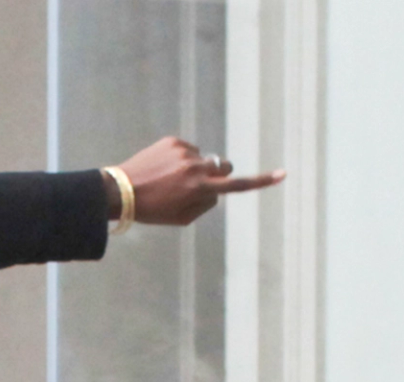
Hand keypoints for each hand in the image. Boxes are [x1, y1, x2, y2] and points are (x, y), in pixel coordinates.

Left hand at [115, 138, 280, 227]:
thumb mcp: (182, 218)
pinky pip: (187, 150)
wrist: (121, 191)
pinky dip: (181, 159)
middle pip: (223, 167)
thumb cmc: (153, 210)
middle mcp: (195, 167)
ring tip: (171, 179)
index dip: (261, 181)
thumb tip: (217, 189)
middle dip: (218, 174)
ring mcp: (184, 152)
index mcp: (200, 189)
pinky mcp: (173, 141)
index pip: (237, 186)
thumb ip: (206, 204)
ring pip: (204, 159)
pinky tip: (163, 168)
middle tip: (198, 184)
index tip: (282, 174)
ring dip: (196, 168)